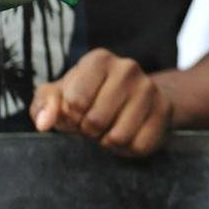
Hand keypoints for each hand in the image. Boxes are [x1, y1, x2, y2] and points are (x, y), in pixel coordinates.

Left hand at [30, 48, 173, 157]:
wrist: (132, 98)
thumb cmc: (88, 97)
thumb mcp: (59, 96)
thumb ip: (44, 104)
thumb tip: (44, 122)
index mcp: (99, 59)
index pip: (74, 102)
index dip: (70, 117)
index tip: (76, 113)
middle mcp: (128, 68)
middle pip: (95, 121)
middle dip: (88, 131)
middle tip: (93, 124)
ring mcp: (149, 88)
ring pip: (118, 137)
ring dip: (108, 142)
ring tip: (110, 128)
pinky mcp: (164, 110)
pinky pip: (139, 146)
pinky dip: (128, 149)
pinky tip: (127, 134)